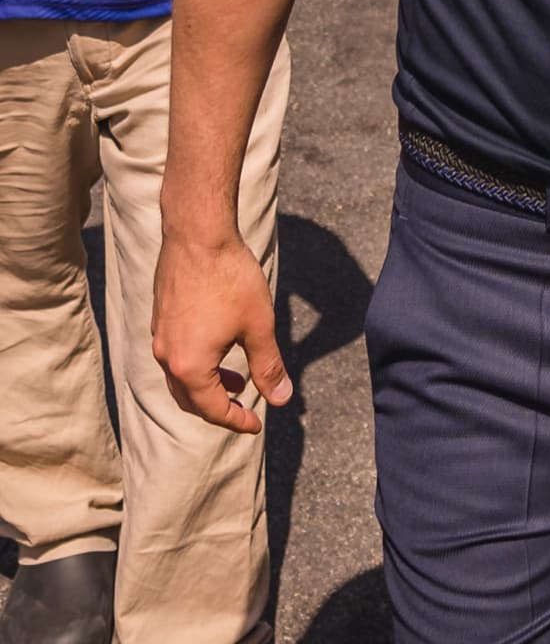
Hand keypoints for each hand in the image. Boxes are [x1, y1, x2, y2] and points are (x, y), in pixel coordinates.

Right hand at [152, 231, 291, 435]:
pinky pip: (175, 355)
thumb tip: (281, 399)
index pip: (213, 410)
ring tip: (238, 378)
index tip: (256, 425)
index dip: (237, 421)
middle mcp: (167, 356)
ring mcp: (159, 336)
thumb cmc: (230, 278)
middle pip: (190, 400)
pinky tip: (220, 346)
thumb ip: (268, 366)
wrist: (198, 234)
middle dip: (219, 408)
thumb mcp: (259, 326)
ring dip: (208, 385)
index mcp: (189, 367)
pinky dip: (197, 364)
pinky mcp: (160, 317)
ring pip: (181, 377)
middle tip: (244, 407)